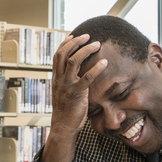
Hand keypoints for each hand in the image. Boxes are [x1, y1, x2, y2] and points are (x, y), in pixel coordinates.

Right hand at [39, 34, 107, 161]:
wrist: (63, 126)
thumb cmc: (66, 110)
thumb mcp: (63, 92)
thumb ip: (68, 81)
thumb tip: (77, 72)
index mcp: (56, 78)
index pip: (57, 55)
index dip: (65, 44)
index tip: (74, 36)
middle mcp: (59, 79)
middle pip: (63, 54)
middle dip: (75, 42)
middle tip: (87, 36)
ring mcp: (67, 86)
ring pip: (73, 61)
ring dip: (85, 50)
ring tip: (97, 44)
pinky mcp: (77, 94)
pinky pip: (87, 78)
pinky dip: (96, 68)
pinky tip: (105, 63)